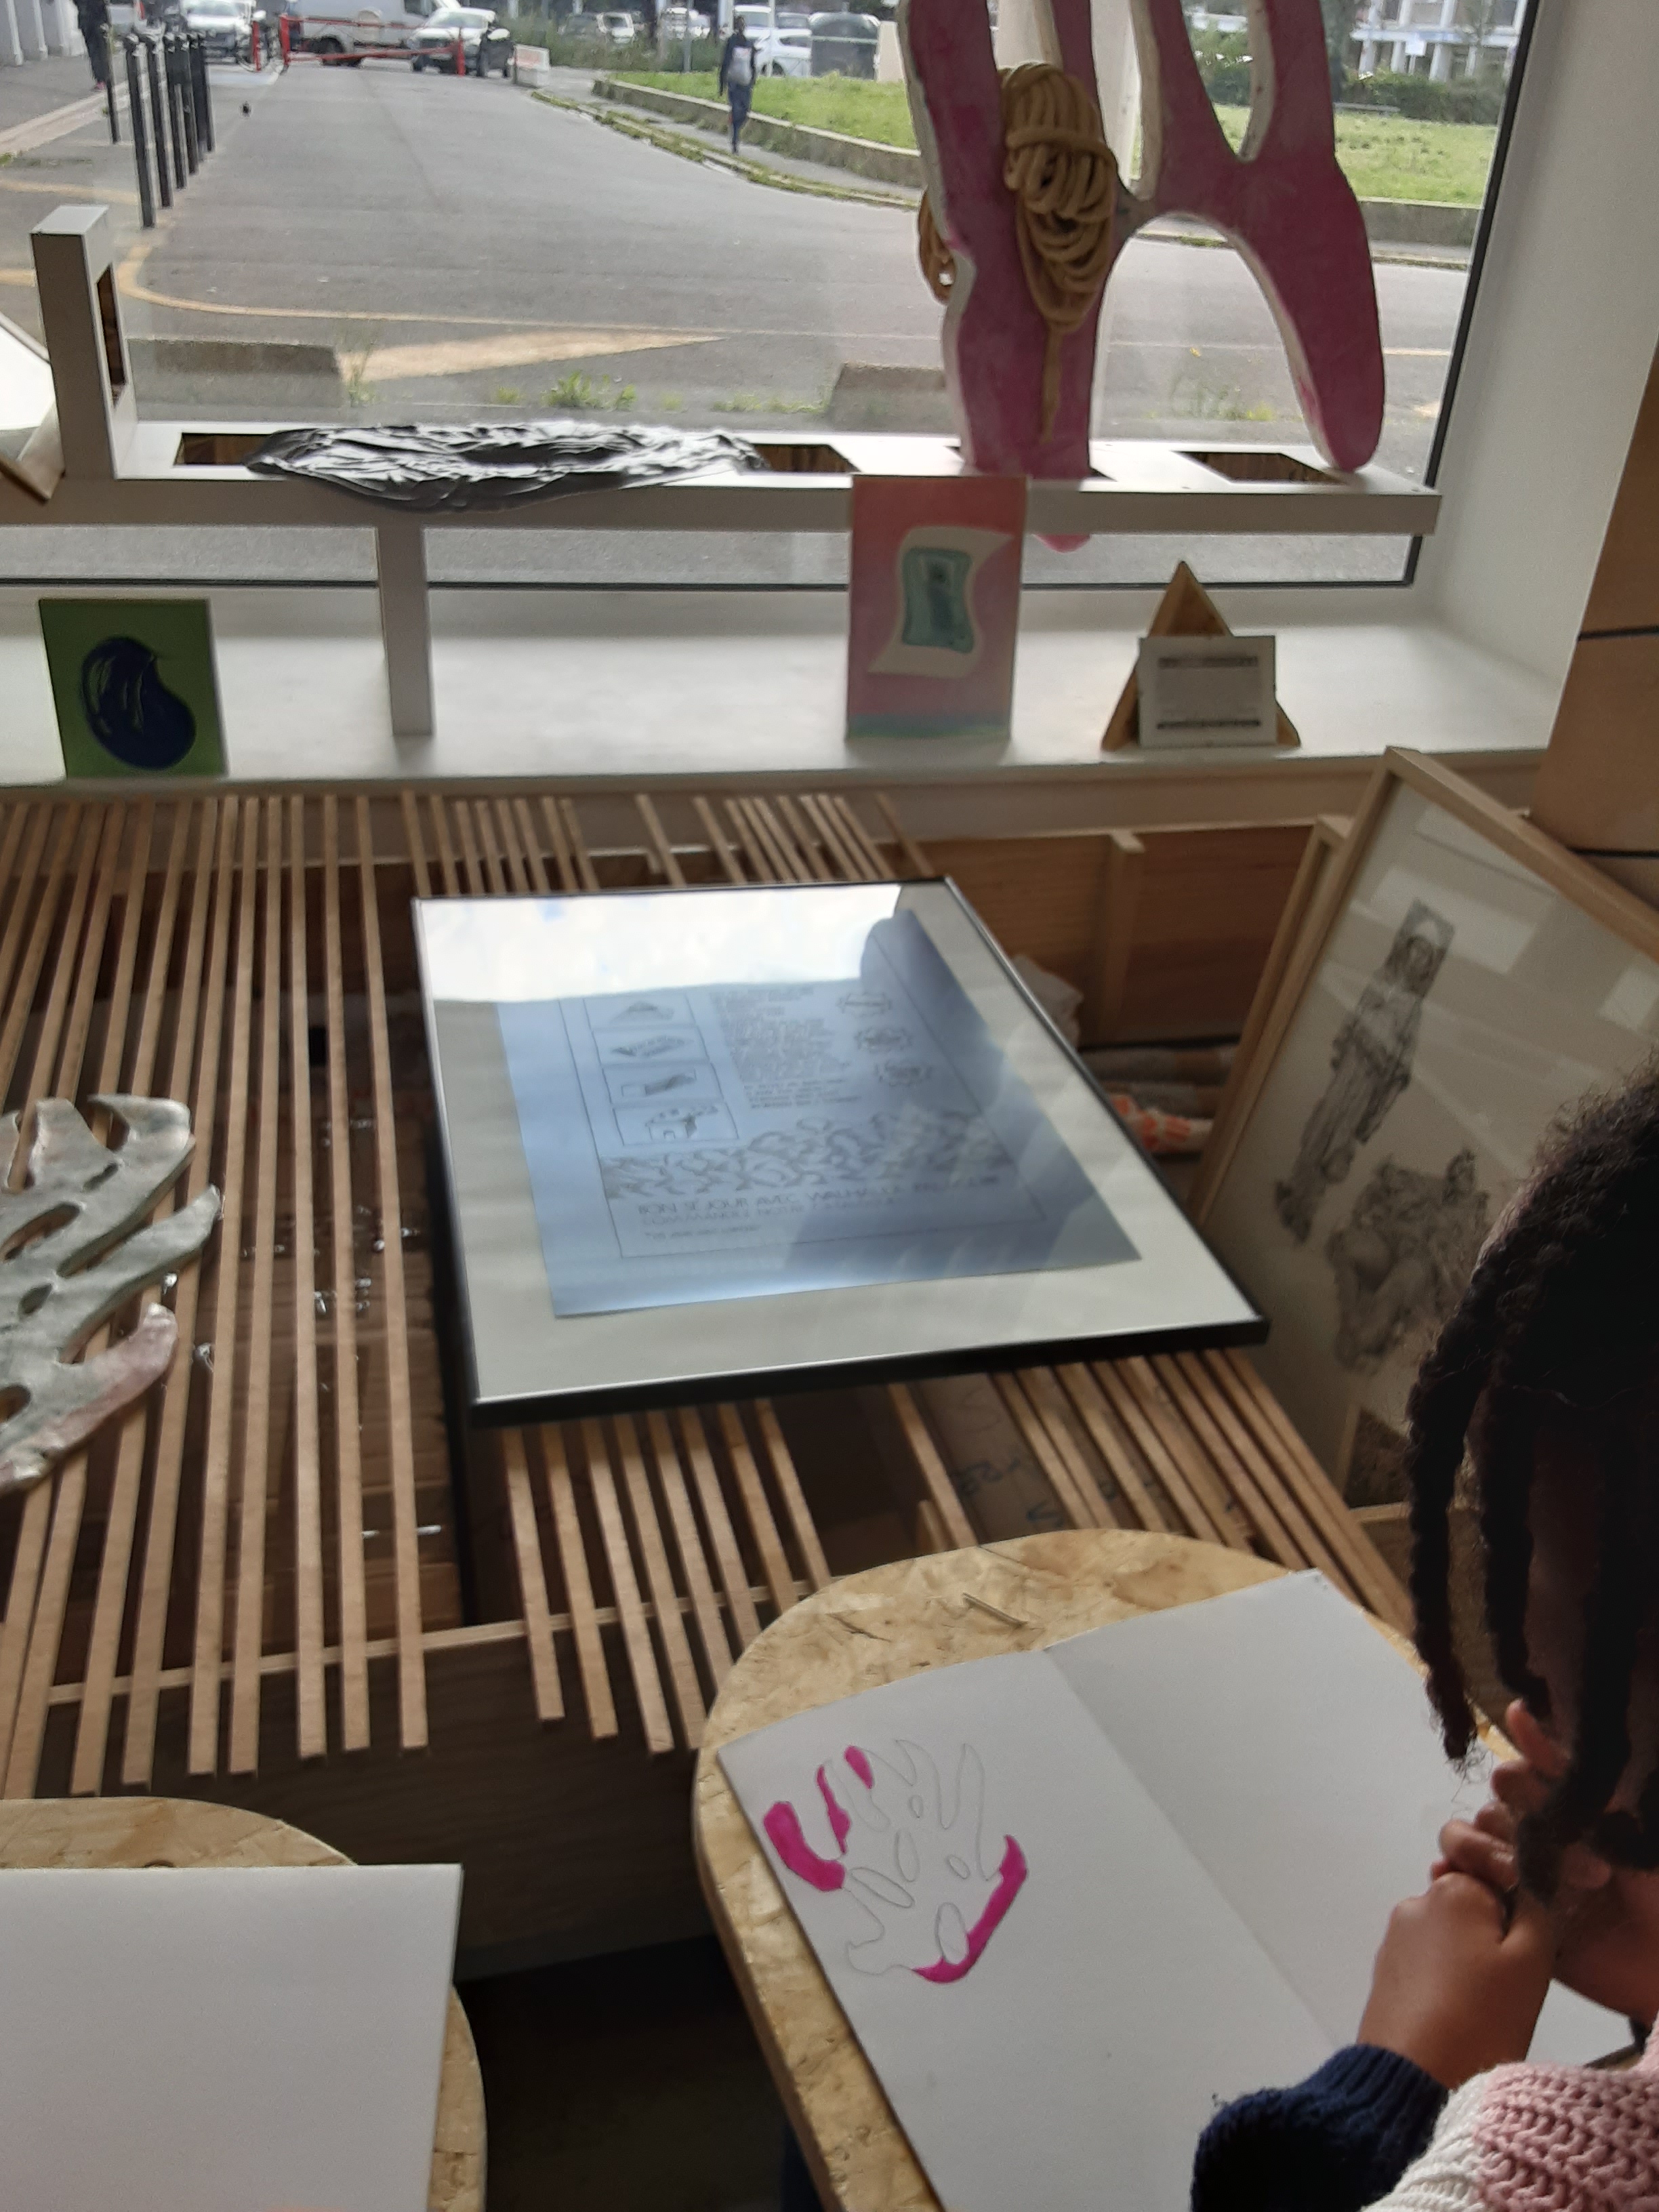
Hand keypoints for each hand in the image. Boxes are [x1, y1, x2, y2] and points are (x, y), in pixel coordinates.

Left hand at [1357, 1872, 1553, 2088]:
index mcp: (1454, 1889)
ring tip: (1479, 2012)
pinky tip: (1453, 2019)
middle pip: (1473, 1913)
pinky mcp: (1383, 1972)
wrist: (1414, 2078)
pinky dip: (1444, 1986)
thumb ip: (1536, 1911)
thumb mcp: (1532, 1962)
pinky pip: (1427, 1967)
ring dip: (1468, 1967)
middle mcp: (1416, 1902)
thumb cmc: (1481, 2019)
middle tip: (1504, 1992)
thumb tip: (1527, 1884)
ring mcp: (1395, 1937)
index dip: (1520, 1922)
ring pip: (1450, 1942)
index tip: (1523, 1961)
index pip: (1501, 1883)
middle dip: (1492, 1945)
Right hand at [1433, 1702, 1658, 2025]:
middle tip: (1556, 1868)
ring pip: (1463, 1846)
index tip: (1554, 1816)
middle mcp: (1529, 1839)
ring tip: (1513, 1881)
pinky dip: (1447, 1882)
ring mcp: (1515, 1880)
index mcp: (1554, 1811)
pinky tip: (1449, 1880)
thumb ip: (1559, 1765)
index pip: (1508, 1781)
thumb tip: (1514, 1706)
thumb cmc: (1652, 1883)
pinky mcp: (1505, 1920)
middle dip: (1510, 1835)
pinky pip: (1457, 1893)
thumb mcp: (1612, 1812)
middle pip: (1481, 1813)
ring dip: (1481, 1856)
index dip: (1521, 1793)